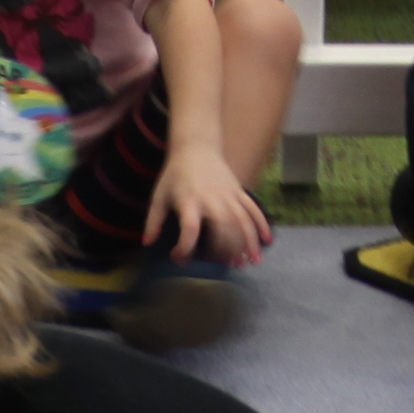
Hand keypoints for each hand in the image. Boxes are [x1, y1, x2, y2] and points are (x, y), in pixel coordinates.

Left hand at [149, 145, 271, 266]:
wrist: (196, 147)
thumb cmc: (175, 174)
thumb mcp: (159, 196)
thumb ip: (153, 221)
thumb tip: (147, 244)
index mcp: (189, 201)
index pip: (190, 228)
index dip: (185, 247)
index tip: (178, 258)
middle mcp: (212, 199)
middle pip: (224, 227)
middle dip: (225, 249)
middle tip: (222, 265)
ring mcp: (229, 195)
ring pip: (242, 221)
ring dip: (247, 243)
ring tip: (248, 262)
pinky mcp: (239, 192)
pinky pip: (253, 210)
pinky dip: (261, 226)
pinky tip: (266, 242)